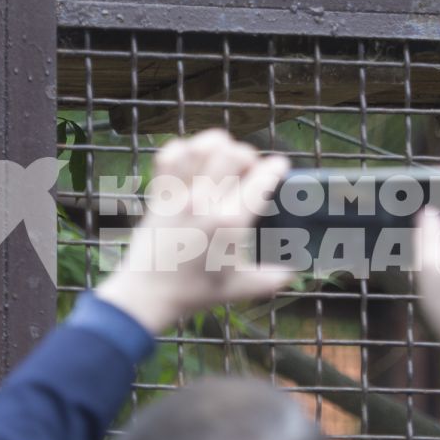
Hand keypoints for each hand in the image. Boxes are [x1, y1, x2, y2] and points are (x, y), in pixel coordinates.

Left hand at [96, 130, 292, 334]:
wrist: (148, 294)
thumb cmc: (194, 292)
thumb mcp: (239, 288)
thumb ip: (270, 280)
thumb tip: (292, 274)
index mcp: (230, 222)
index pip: (261, 179)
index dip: (276, 167)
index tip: (280, 166)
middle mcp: (205, 202)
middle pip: (233, 154)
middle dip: (249, 154)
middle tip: (251, 167)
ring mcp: (180, 195)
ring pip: (201, 147)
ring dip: (218, 145)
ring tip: (223, 157)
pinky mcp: (160, 194)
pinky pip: (169, 155)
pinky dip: (183, 149)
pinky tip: (193, 160)